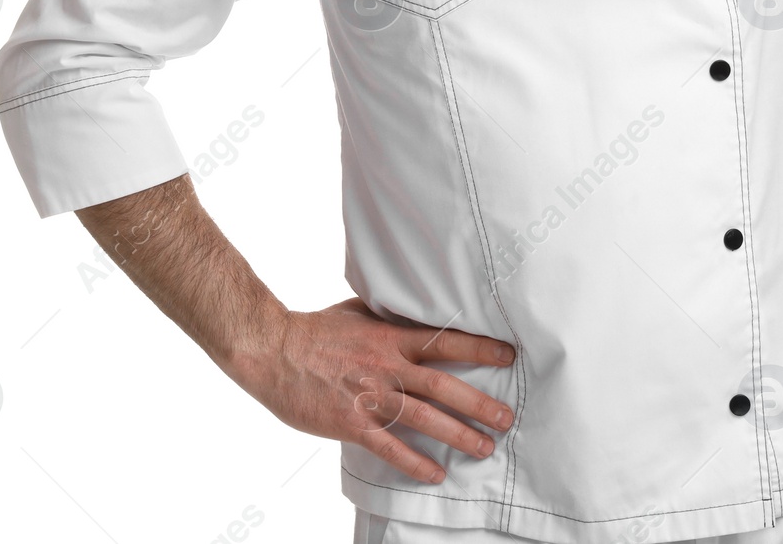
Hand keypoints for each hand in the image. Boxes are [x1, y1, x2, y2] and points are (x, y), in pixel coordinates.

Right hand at [223, 297, 515, 484]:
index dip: (480, 348)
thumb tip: (417, 310)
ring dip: (458, 434)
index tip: (508, 355)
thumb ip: (391, 316)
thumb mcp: (360, 311)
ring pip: (423, 419)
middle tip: (507, 417)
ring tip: (485, 447)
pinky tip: (435, 473)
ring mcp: (370, 396)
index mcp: (391, 336)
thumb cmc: (316, 329)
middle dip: (479, 403)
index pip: (445, 341)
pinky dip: (414, 462)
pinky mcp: (351, 423)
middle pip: (443, 386)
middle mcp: (387, 366)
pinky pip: (389, 447)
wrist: (273, 351)